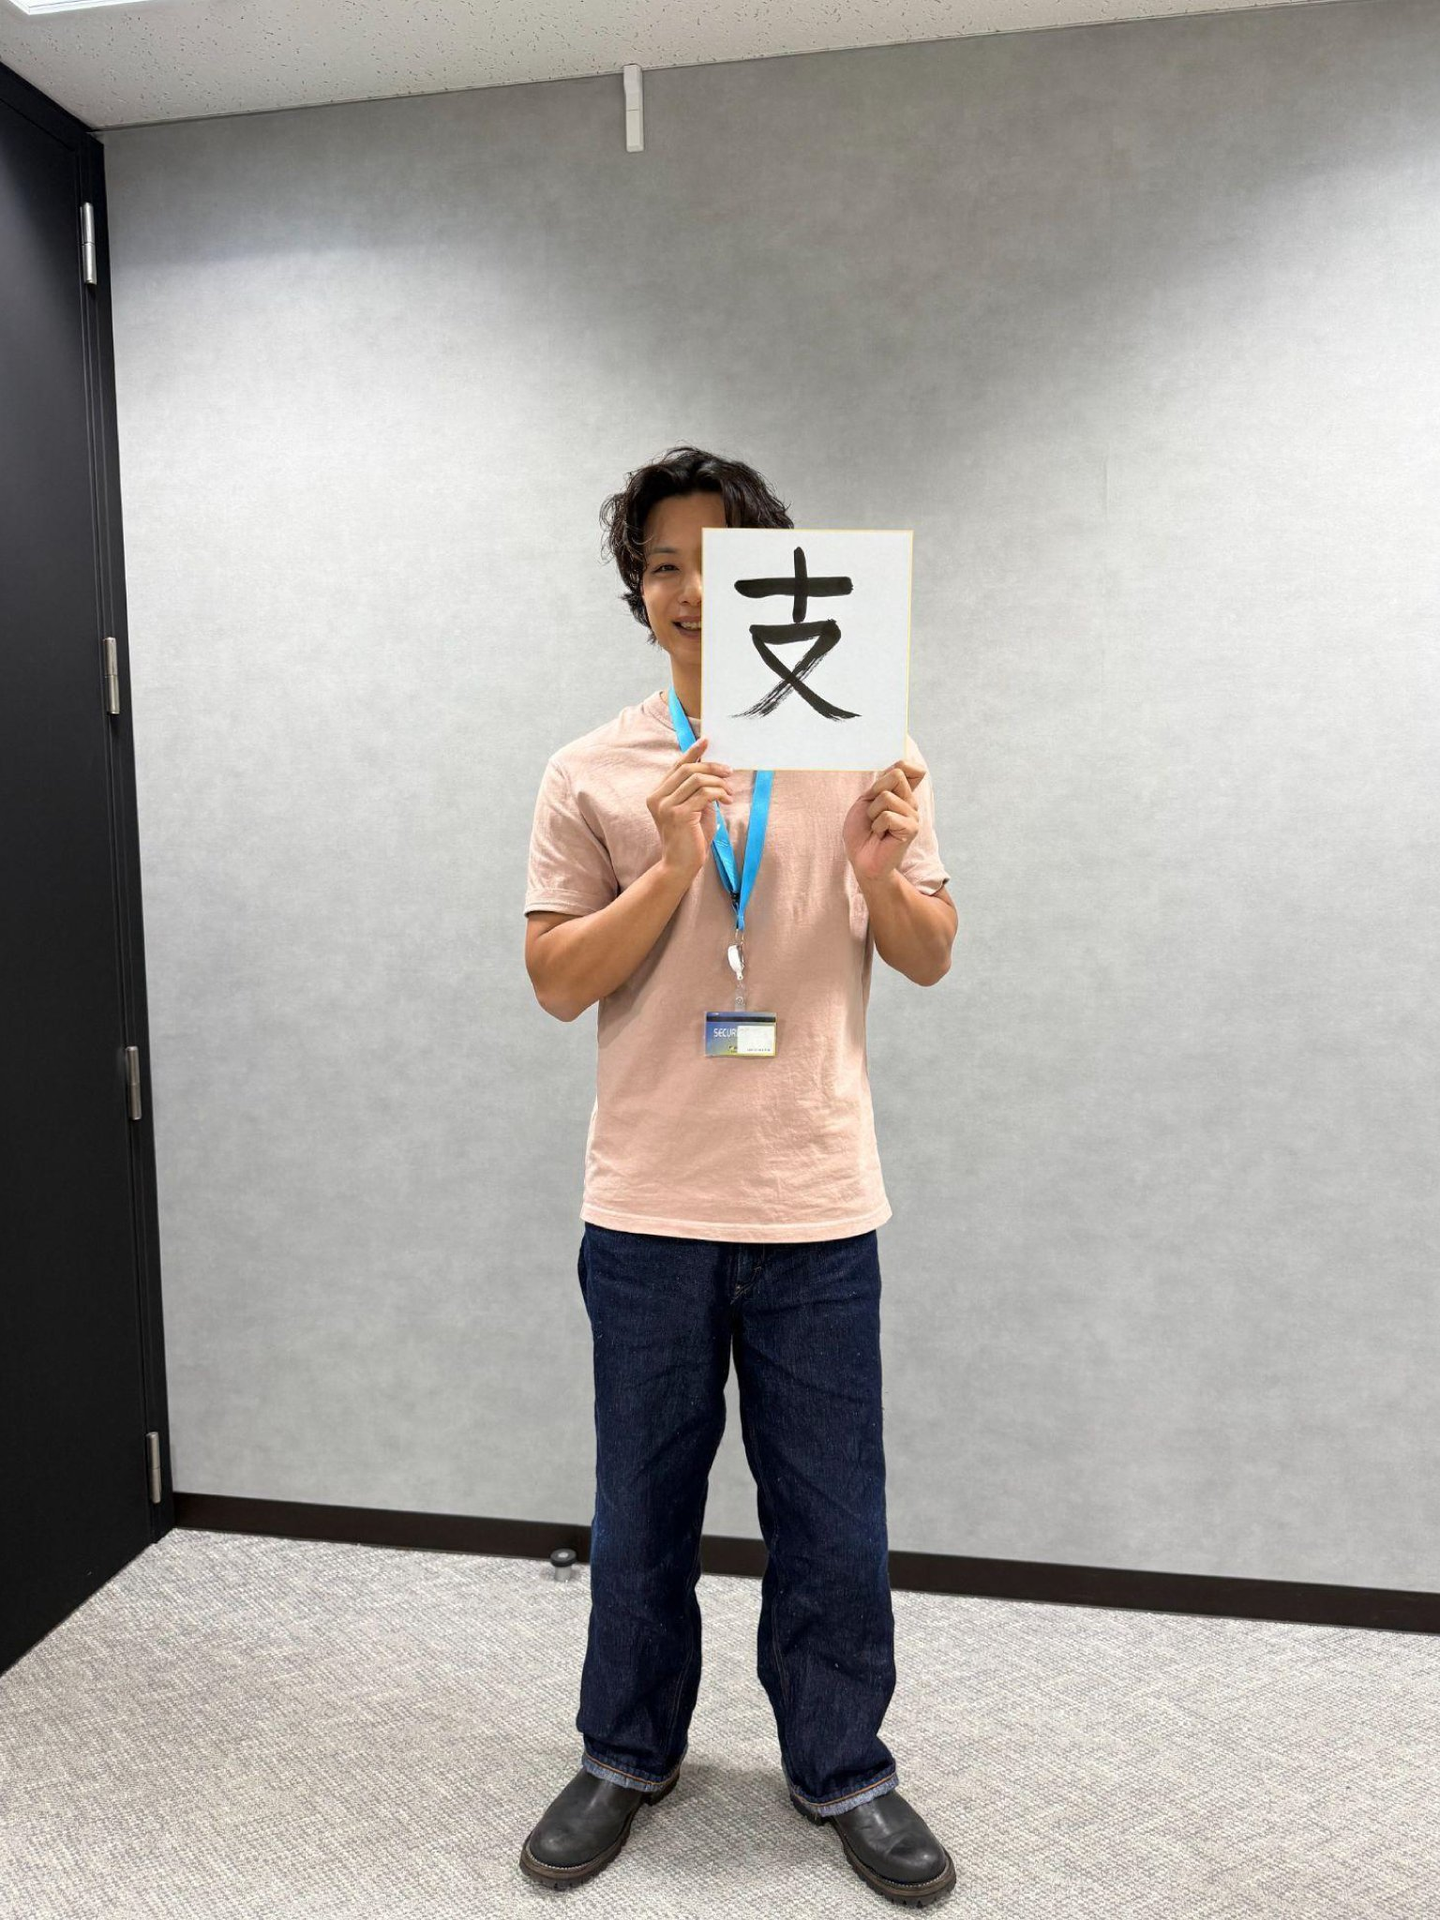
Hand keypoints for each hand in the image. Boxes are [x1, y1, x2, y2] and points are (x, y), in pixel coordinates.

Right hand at [647, 734, 733, 882]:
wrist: (681, 865)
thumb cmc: (690, 838)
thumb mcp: (693, 808)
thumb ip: (697, 790)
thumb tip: (713, 770)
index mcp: (658, 794)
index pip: (677, 766)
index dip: (692, 752)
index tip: (706, 740)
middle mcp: (658, 798)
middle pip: (688, 769)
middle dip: (712, 767)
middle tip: (729, 772)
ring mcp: (666, 806)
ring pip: (698, 780)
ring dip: (719, 783)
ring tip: (729, 792)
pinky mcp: (679, 815)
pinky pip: (704, 794)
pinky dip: (719, 793)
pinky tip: (726, 800)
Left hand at [842, 760, 925, 887]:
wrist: (861, 859)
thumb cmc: (862, 832)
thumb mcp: (866, 800)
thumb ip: (883, 783)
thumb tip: (899, 768)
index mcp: (902, 794)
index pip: (911, 767)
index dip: (896, 769)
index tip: (878, 790)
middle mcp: (911, 802)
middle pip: (896, 774)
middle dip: (875, 792)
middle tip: (872, 812)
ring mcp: (913, 815)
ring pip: (886, 796)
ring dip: (873, 812)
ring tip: (876, 827)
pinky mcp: (911, 829)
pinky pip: (888, 816)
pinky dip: (877, 825)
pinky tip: (881, 836)